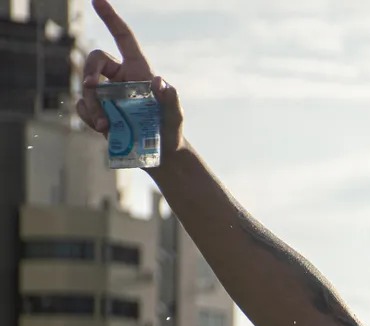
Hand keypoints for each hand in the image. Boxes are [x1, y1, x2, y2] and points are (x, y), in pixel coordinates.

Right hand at [77, 0, 184, 156]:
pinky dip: (87, 116)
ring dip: (91, 104)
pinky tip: (102, 129)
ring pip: (86, 87)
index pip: (123, 37)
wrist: (161, 156)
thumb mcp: (176, 117)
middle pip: (94, 61)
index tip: (97, 0)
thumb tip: (161, 82)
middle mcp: (121, 77)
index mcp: (138, 70)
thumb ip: (171, 100)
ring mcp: (108, 94)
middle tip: (93, 90)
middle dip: (90, 74)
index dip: (111, 18)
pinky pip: (82, 106)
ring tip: (106, 126)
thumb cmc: (171, 132)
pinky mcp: (99, 111)